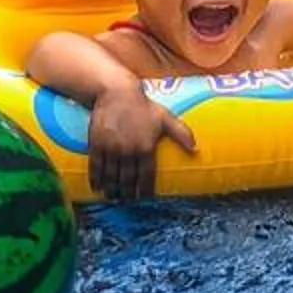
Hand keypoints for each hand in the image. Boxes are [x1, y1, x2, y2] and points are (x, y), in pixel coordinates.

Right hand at [87, 84, 196, 201]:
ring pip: (111, 176)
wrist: (116, 92)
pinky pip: (96, 166)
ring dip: (112, 189)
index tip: (143, 198)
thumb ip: (181, 134)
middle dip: (127, 193)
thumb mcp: (165, 118)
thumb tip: (196, 149)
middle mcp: (129, 151)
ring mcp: (111, 149)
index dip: (145, 190)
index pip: (146, 176)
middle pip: (127, 180)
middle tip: (127, 201)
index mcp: (146, 148)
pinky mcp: (97, 144)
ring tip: (113, 197)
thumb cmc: (143, 106)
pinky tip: (97, 187)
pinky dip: (96, 179)